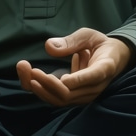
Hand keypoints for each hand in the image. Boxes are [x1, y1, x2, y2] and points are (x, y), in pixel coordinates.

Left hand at [16, 28, 134, 106]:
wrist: (112, 59)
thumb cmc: (100, 44)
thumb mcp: (89, 36)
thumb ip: (71, 41)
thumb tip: (48, 47)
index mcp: (105, 67)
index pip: (93, 77)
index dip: (78, 79)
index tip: (63, 78)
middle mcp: (95, 86)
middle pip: (69, 94)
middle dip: (47, 83)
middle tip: (29, 68)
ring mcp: (84, 95)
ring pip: (59, 100)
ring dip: (39, 88)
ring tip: (23, 69)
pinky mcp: (74, 97)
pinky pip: (55, 98)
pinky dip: (40, 88)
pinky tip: (29, 73)